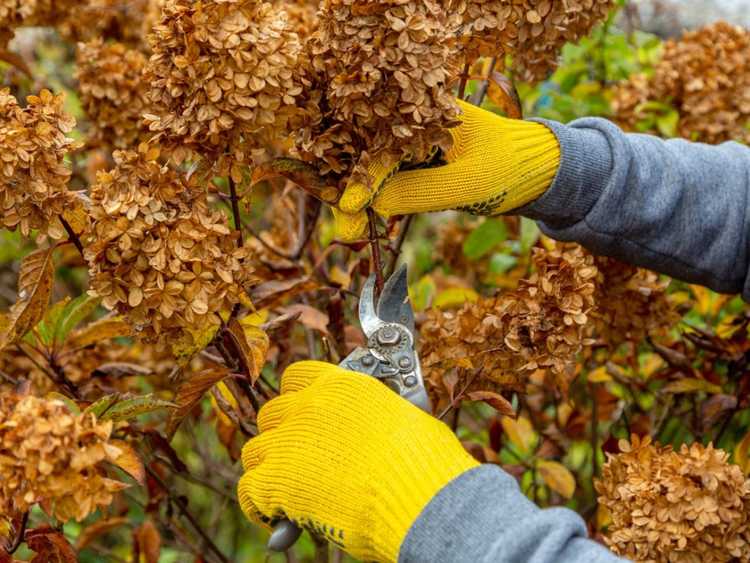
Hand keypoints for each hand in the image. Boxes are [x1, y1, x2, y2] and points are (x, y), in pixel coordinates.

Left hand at [237, 361, 477, 561]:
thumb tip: (386, 428)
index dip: (296, 398)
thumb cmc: (425, 461)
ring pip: (255, 451)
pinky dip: (261, 506)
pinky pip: (249, 490)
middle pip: (271, 414)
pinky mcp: (275, 480)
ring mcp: (288, 441)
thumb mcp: (404, 418)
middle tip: (300, 461)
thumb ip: (377, 416)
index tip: (303, 417)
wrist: (419, 496)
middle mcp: (309, 406)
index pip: (296, 376)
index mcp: (341, 385)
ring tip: (289, 492)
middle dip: (282, 436)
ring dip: (269, 470)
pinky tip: (280, 518)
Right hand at [333, 99, 560, 240]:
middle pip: (374, 155)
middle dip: (356, 191)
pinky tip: (366, 219)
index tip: (348, 207)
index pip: (386, 144)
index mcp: (430, 111)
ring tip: (350, 231)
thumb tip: (373, 203)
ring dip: (365, 199)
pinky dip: (381, 200)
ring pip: (380, 170)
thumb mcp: (466, 183)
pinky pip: (394, 179)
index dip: (364, 177)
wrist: (540, 172)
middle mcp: (419, 121)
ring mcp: (419, 142)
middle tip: (345, 229)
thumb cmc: (510, 169)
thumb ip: (420, 191)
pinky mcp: (423, 162)